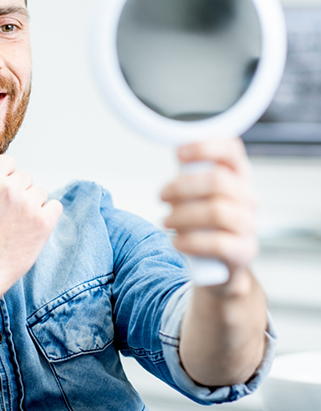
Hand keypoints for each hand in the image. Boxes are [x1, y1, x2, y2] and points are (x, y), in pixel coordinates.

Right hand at [0, 155, 62, 300]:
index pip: (8, 161)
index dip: (6, 177)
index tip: (3, 194)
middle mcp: (8, 187)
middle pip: (25, 177)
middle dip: (19, 192)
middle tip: (8, 215)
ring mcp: (27, 204)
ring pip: (40, 191)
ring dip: (33, 204)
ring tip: (18, 225)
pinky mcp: (43, 222)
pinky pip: (55, 206)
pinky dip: (48, 216)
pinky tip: (33, 228)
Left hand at [160, 138, 257, 277]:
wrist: (219, 263)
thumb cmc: (204, 220)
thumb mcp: (197, 193)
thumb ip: (190, 173)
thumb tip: (177, 153)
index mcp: (237, 177)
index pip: (231, 150)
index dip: (205, 147)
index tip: (178, 153)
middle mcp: (248, 197)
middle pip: (218, 181)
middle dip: (182, 187)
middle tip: (162, 196)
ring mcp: (248, 224)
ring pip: (217, 211)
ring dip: (183, 215)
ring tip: (167, 221)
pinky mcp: (243, 251)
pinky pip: (218, 243)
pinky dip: (191, 241)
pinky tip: (177, 242)